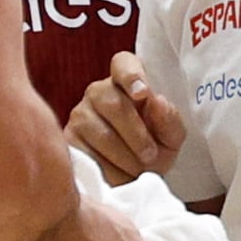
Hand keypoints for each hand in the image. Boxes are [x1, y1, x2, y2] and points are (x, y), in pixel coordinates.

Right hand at [70, 51, 187, 183]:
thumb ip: (169, 118)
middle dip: (136, 135)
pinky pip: (87, 153)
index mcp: (127, 80)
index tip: (143, 94)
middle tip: (151, 156)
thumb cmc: (155, 147)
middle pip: (114, 104)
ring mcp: (80, 114)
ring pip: (100, 133)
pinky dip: (108, 169)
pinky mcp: (68, 139)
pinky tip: (119, 175)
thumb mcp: (172, 135)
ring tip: (138, 170)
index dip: (132, 75)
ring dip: (125, 157)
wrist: (135, 177)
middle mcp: (99, 91)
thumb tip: (156, 102)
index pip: (124, 64)